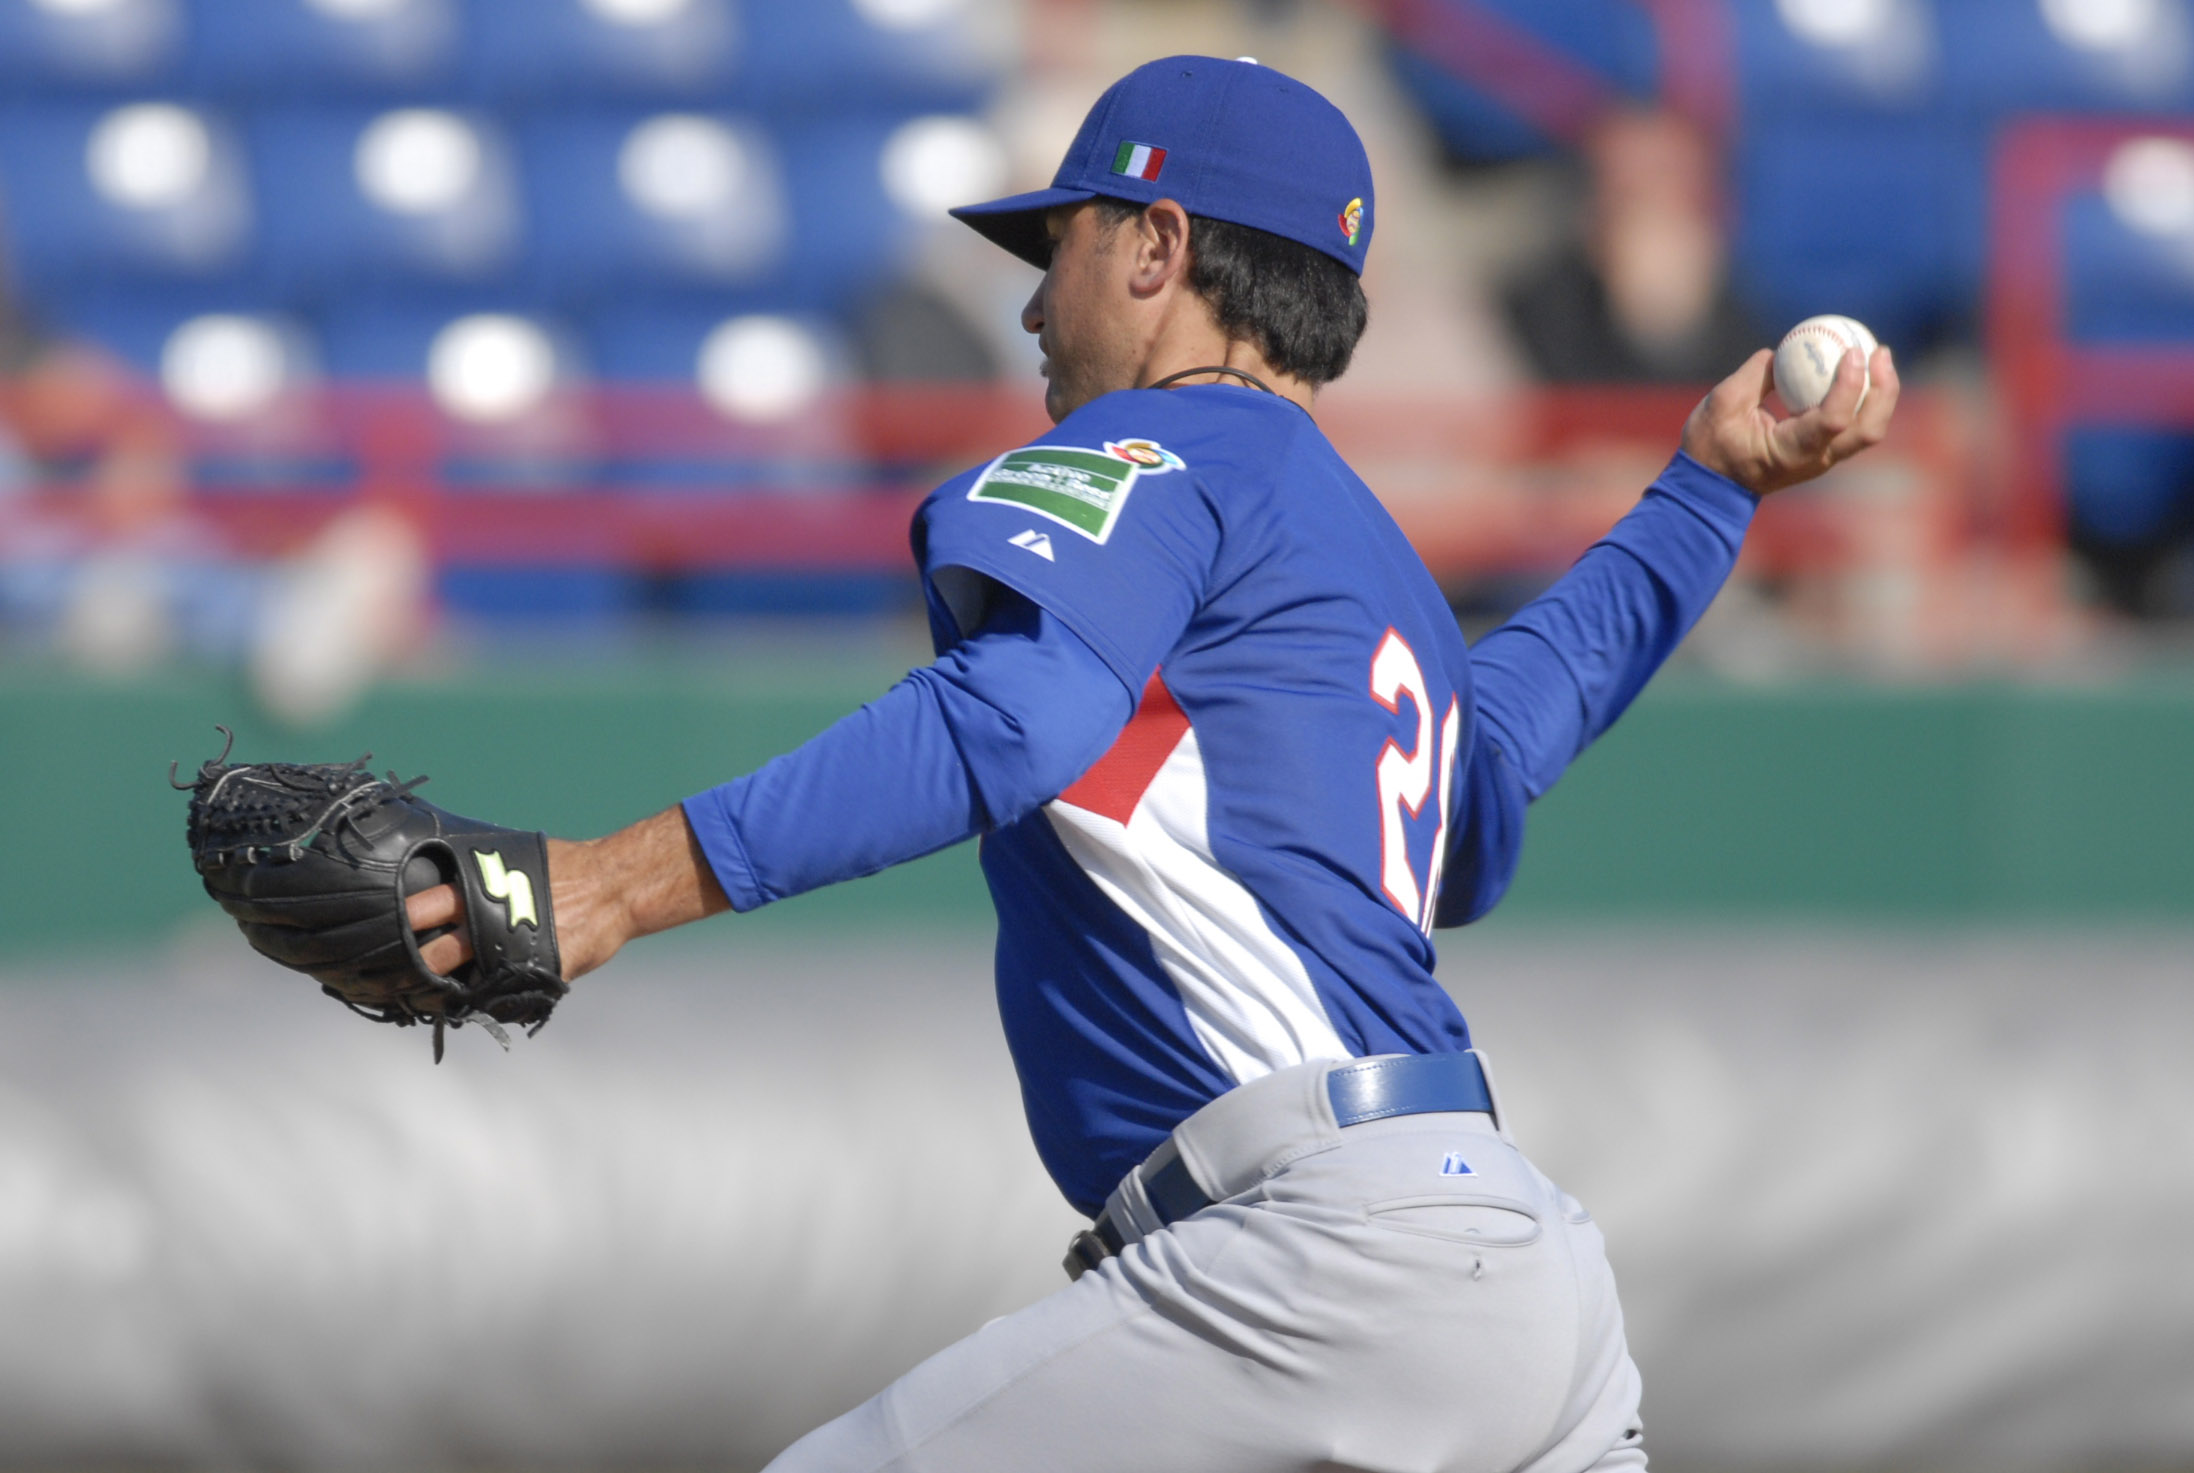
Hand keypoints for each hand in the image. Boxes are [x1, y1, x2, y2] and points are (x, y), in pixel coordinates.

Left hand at [405, 806, 727, 981]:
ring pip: (457, 988)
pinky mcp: (532, 976)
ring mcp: (508, 953)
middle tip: (394, 983)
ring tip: (424, 1001)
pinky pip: (497, 1001)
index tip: (379, 943)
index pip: (417, 912)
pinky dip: (482, 1005)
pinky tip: (471, 1006)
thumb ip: (476, 873)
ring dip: (438, 997)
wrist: (613, 887)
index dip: (393, 930)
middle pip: (428, 958)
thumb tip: (443, 878)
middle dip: (407, 974)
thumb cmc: (564, 867)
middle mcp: (486, 922)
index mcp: (475, 888)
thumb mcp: (511, 856)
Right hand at [1679, 344, 1899, 495]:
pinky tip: (1859, 369)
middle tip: (1878, 351)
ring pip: (1869, 429)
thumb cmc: (1710, 446)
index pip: (1834, 420)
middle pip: (1868, 429)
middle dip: (1883, 389)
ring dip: (1881, 393)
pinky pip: (1855, 424)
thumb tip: (1781, 352)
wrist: (1711, 485)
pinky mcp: (1824, 452)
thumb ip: (1755, 376)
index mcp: (1792, 452)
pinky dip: (1865, 397)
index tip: (1851, 351)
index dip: (1850, 384)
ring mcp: (1824, 459)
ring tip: (1877, 356)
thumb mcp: (1722, 404)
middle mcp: (1816, 460)